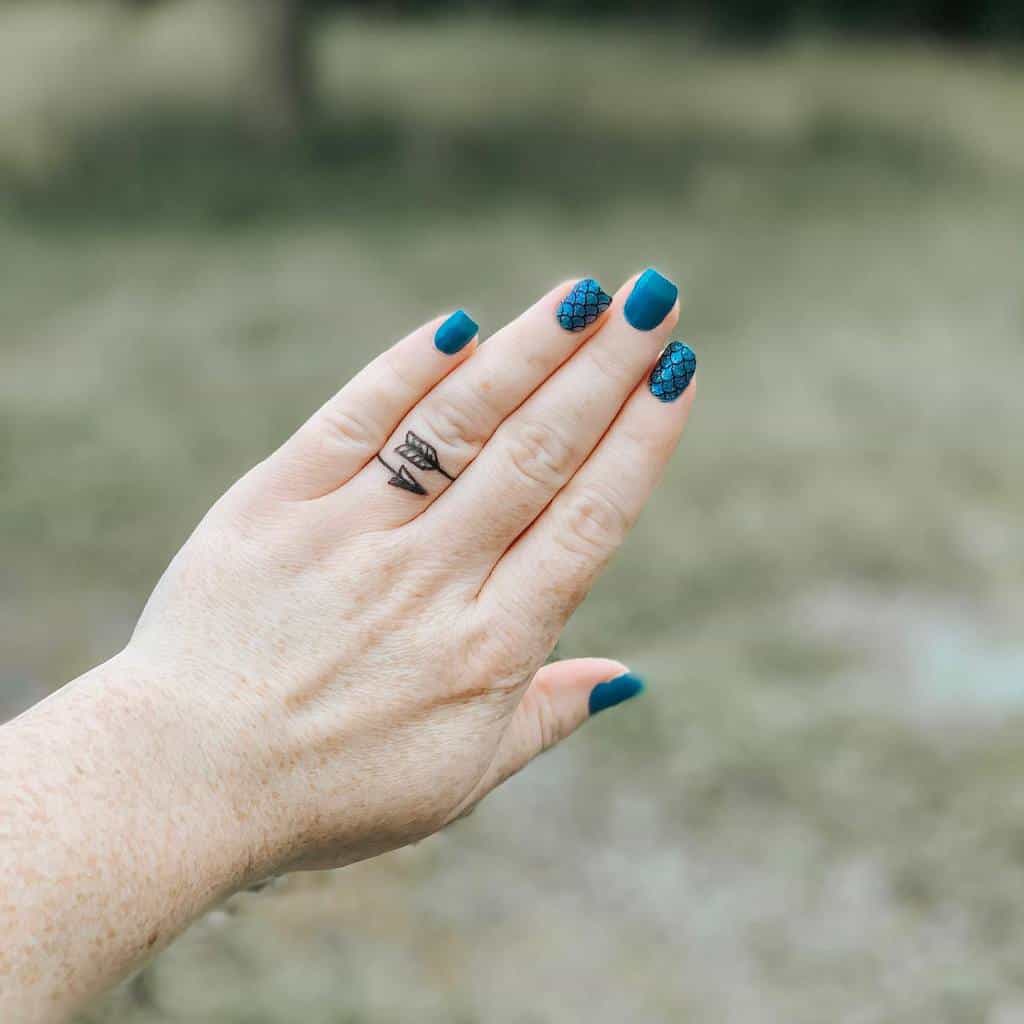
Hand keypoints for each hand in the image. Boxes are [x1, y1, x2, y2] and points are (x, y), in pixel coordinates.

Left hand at [130, 269, 695, 878]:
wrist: (180, 780)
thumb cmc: (331, 789)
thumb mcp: (458, 779)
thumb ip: (547, 719)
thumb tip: (630, 677)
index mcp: (489, 650)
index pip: (588, 522)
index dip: (640, 441)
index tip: (678, 375)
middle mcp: (428, 581)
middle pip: (536, 455)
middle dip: (605, 370)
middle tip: (656, 297)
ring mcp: (348, 538)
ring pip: (456, 426)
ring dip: (526, 353)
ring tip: (584, 294)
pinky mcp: (272, 508)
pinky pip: (351, 423)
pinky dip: (405, 371)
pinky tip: (457, 327)